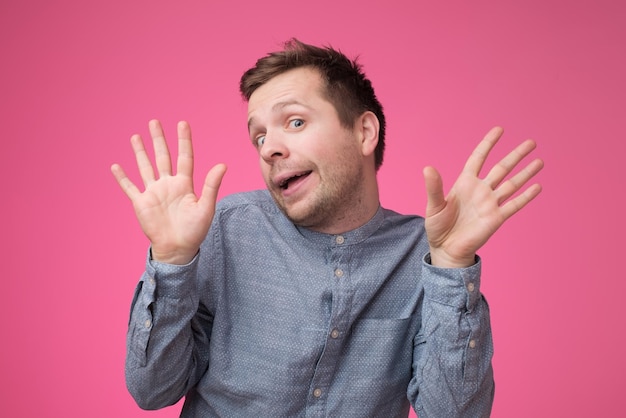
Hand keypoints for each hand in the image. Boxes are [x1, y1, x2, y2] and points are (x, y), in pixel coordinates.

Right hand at [111, 120, 226, 264]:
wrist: (178, 248)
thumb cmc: (194, 230)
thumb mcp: (206, 207)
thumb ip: (212, 185)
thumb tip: (223, 165)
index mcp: (184, 184)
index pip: (184, 157)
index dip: (184, 140)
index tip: (182, 123)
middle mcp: (168, 184)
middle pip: (163, 157)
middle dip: (158, 139)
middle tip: (155, 122)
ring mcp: (153, 192)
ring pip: (145, 167)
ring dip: (140, 152)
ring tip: (136, 136)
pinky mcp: (141, 203)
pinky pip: (130, 187)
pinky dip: (122, 177)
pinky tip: (116, 166)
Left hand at [423, 127, 542, 267]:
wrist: (446, 248)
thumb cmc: (438, 226)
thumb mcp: (434, 205)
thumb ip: (433, 187)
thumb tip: (427, 168)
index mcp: (465, 183)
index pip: (478, 158)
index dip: (488, 144)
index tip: (499, 130)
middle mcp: (480, 190)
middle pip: (502, 168)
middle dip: (516, 155)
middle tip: (531, 142)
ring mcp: (490, 203)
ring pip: (512, 184)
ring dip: (526, 173)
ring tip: (539, 161)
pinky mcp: (496, 218)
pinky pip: (514, 205)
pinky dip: (526, 196)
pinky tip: (538, 186)